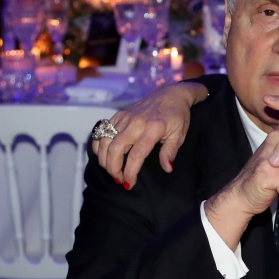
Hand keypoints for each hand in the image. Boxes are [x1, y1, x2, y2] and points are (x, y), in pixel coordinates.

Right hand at [92, 82, 207, 188]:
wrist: (171, 94)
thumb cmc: (177, 116)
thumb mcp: (179, 135)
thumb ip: (170, 152)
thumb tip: (167, 168)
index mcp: (153, 128)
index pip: (136, 155)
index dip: (130, 172)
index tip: (129, 184)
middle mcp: (136, 122)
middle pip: (115, 149)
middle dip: (113, 168)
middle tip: (119, 180)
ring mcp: (125, 117)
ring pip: (105, 141)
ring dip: (104, 159)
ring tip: (112, 171)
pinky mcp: (118, 114)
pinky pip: (101, 131)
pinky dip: (99, 145)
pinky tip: (104, 156)